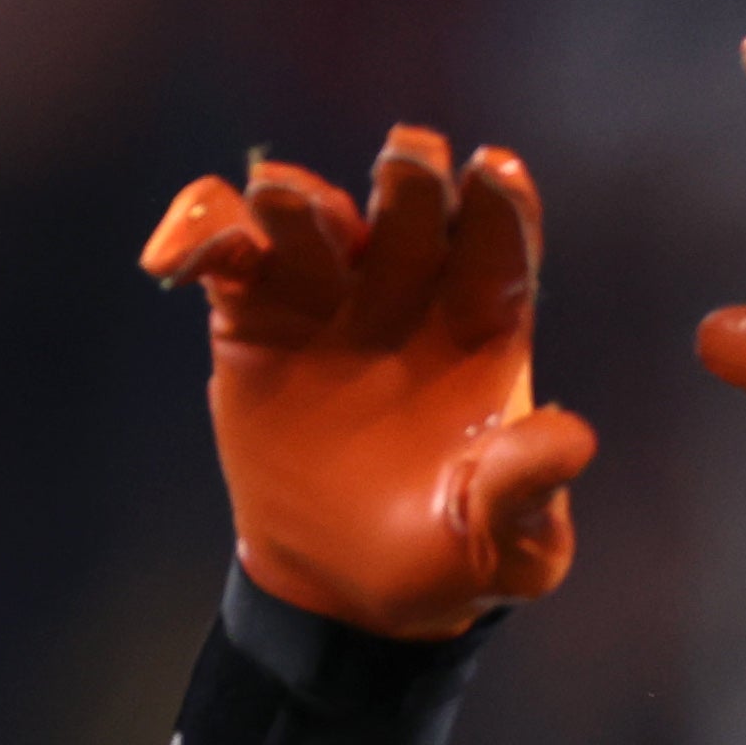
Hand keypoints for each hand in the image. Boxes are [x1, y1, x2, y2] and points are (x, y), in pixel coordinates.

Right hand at [140, 127, 591, 639]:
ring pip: (314, 217)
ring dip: (299, 197)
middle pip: (413, 211)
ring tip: (281, 201)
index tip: (496, 172)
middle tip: (409, 156)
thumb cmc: (449, 559)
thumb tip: (573, 438)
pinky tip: (172, 263)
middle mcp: (409, 295)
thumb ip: (530, 490)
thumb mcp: (508, 545)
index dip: (503, 208)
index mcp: (484, 332)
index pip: (500, 249)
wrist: (348, 588)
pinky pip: (228, 251)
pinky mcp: (254, 313)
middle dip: (412, 178)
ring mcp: (330, 297)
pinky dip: (200, 233)